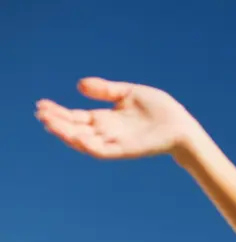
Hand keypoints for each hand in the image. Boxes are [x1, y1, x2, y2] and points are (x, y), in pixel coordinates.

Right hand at [35, 77, 197, 159]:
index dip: (59, 112)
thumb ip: (106, 90)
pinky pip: (102, 150)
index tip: (43, 104)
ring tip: (50, 123)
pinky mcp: (125, 150)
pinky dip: (88, 145)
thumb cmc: (161, 109)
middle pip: (76, 129)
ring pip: (84, 141)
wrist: (182, 126)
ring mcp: (115, 142)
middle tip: (40, 113)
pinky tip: (75, 135)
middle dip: (57, 122)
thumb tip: (79, 85)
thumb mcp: (130, 93)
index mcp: (107, 118)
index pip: (77, 117)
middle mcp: (108, 132)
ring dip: (66, 133)